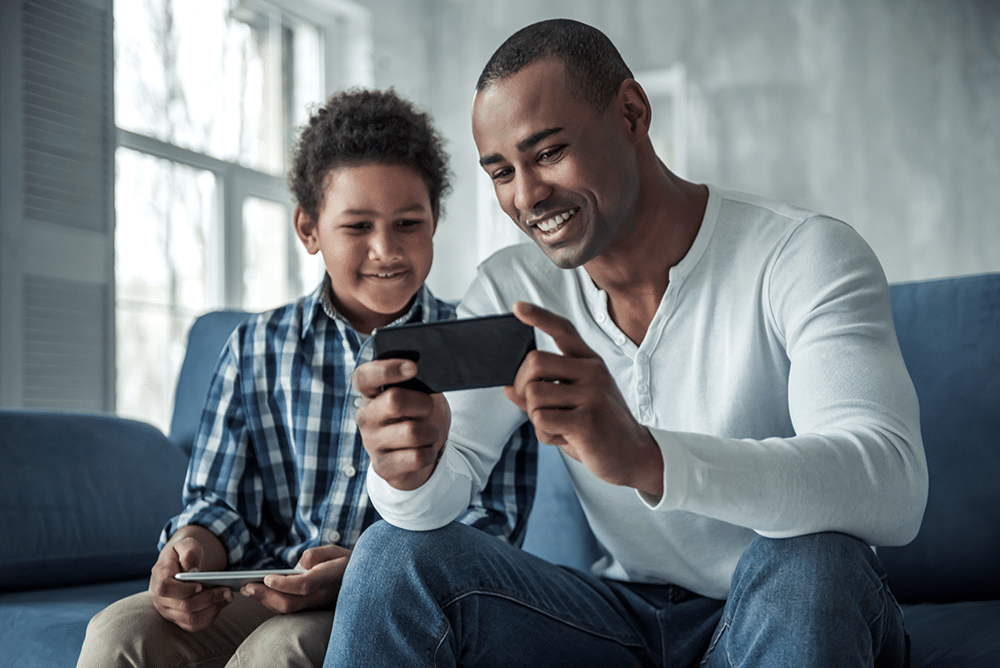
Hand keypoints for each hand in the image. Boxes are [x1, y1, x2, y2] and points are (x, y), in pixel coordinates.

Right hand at [149, 526, 231, 631]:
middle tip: (228, 591)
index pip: (165, 589)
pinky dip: (210, 618)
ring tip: (228, 597)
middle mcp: (160, 599)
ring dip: (213, 610)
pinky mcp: (178, 619)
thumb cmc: (182, 553)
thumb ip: (189, 554)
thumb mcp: (185, 544)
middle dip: (209, 599)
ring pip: (191, 620)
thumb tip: (194, 572)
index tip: (201, 584)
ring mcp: (168, 611)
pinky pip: (194, 625)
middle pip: (184, 607)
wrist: (178, 562)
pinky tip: (221, 605)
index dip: (184, 589)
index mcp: (158, 578)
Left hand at [241, 545, 351, 613]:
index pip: (304, 585)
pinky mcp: (310, 607)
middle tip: (247, 587)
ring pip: (288, 609)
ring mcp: (316, 604)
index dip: (283, 583)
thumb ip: (315, 555)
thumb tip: (298, 565)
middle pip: (291, 603)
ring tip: (249, 590)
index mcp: (329, 577)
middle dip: (266, 595)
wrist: (362, 578)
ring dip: (265, 600)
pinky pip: (290, 609)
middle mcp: (322, 595)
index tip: (267, 577)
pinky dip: (273, 602)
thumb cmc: (345, 561)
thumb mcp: (334, 550)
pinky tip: (262, 594)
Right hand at [353, 359, 450, 489]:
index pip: (365, 377)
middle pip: (394, 400)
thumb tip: (431, 376)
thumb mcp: (420, 395)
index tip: (413, 367)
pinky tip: (425, 450)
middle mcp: (366, 416)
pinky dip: (430, 453)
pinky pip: (417, 457)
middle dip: (423, 403)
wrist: (417, 455)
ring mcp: (371, 442)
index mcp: (370, 393)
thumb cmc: (417, 417)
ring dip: (431, 432)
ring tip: (429, 433)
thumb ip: (418, 383)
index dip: (387, 369)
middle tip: (429, 408)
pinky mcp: (383, 466)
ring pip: (412, 432)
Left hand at [505, 302, 663, 498]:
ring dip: (535, 417)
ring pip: (533, 395)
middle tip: (533, 407)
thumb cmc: (598, 427)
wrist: (633, 455)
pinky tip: (565, 439)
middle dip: (522, 386)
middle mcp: (593, 372)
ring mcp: (593, 395)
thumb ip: (543, 391)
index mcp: (590, 362)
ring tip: (558, 427)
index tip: (517, 308)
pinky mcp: (588, 421)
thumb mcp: (573, 403)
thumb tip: (509, 387)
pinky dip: (545, 435)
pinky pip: (542, 421)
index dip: (539, 317)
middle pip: (535, 362)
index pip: (563, 329)